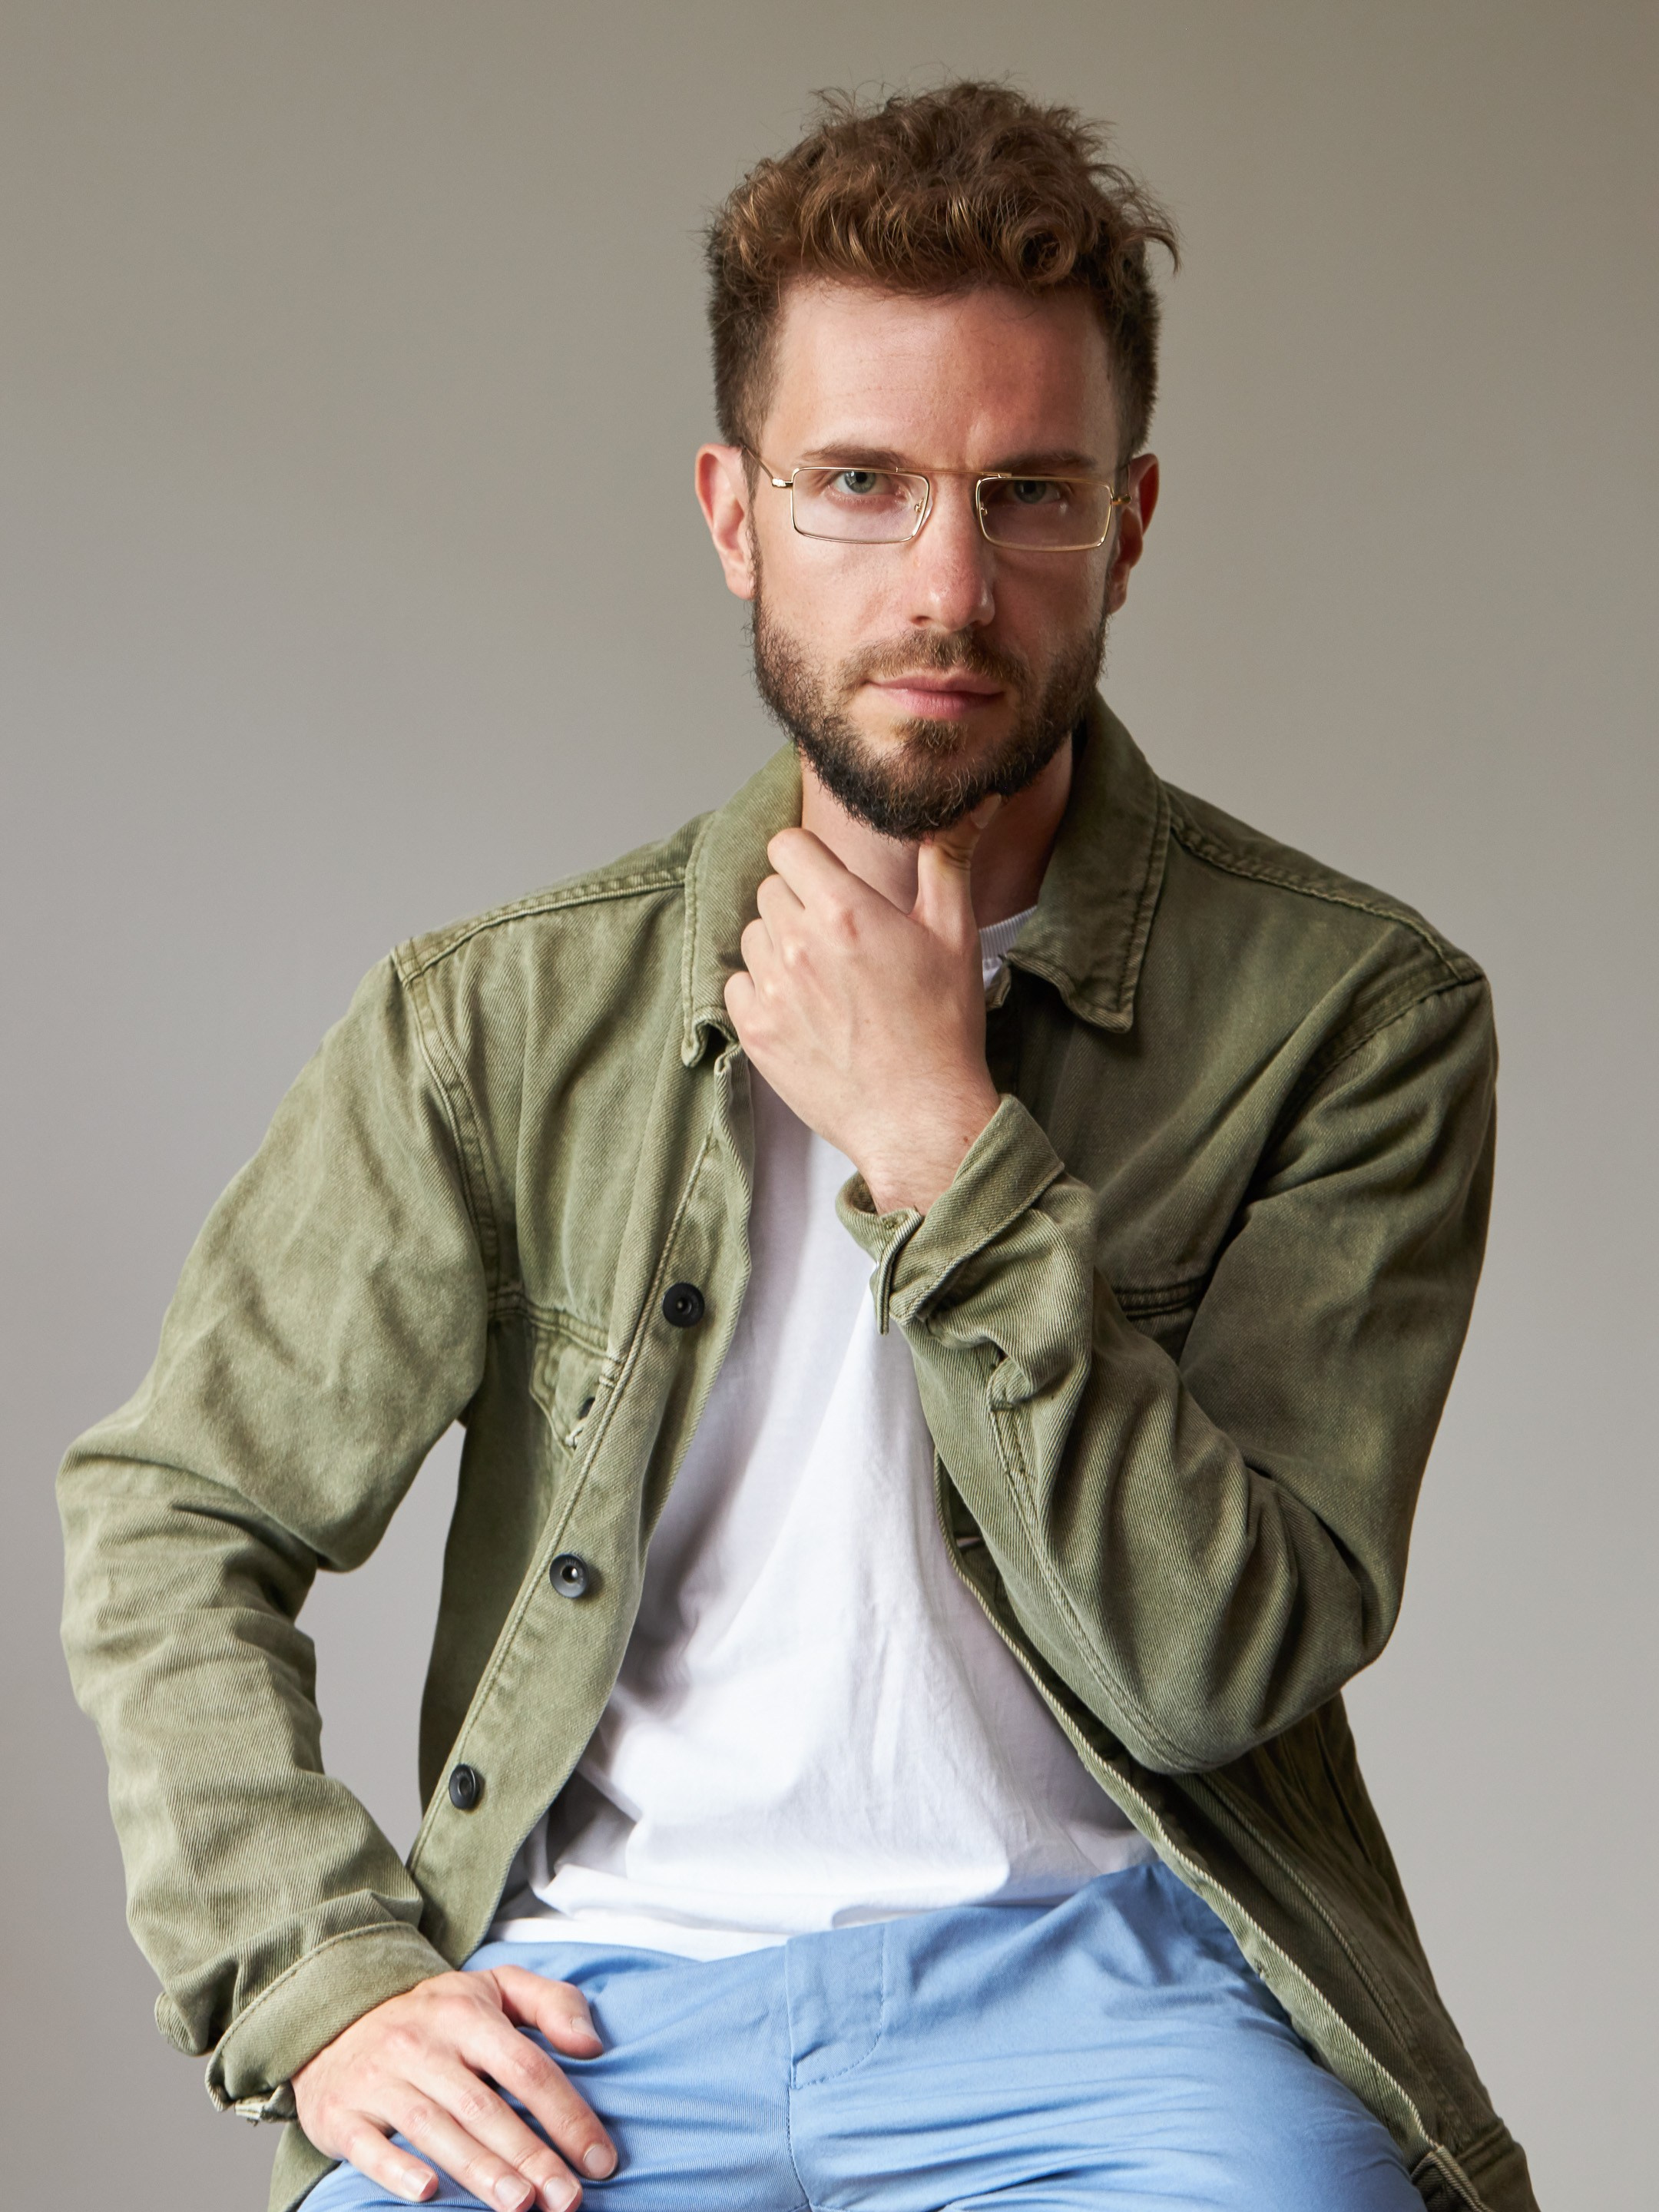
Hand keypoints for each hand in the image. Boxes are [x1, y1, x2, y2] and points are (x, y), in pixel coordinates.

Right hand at [291, 1967, 616, 2209]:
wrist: (335, 2021)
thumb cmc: (434, 2016)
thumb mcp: (495, 1988)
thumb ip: (552, 2004)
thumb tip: (592, 2044)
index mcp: (466, 2015)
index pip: (527, 2067)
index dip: (567, 2115)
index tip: (600, 2160)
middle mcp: (422, 2045)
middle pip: (485, 2107)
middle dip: (530, 2156)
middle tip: (567, 2199)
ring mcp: (380, 2080)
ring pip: (435, 2130)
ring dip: (480, 2171)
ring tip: (520, 2205)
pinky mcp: (342, 2114)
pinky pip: (370, 2145)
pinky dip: (398, 2169)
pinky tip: (428, 2194)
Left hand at [724, 801, 1001, 1212]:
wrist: (920, 1117)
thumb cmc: (944, 1028)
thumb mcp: (956, 934)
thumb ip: (947, 859)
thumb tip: (973, 801)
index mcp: (846, 911)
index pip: (787, 846)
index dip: (808, 858)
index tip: (827, 879)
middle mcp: (800, 944)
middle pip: (771, 889)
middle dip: (800, 902)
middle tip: (841, 939)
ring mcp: (773, 990)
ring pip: (753, 935)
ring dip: (780, 945)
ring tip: (826, 977)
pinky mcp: (757, 1032)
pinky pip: (739, 984)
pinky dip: (764, 990)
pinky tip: (805, 1009)